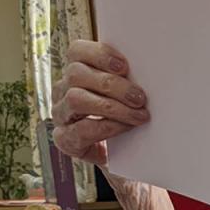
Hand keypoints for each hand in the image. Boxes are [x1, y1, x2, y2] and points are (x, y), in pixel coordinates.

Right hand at [51, 40, 149, 168]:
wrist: (124, 158)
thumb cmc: (126, 118)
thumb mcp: (126, 94)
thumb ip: (127, 79)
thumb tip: (149, 70)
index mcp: (76, 72)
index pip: (76, 51)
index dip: (99, 54)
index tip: (125, 66)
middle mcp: (62, 90)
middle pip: (76, 74)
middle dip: (112, 85)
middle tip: (140, 97)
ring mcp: (60, 115)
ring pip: (76, 99)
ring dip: (112, 107)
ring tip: (138, 115)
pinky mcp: (64, 139)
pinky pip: (82, 129)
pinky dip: (108, 127)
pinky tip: (126, 127)